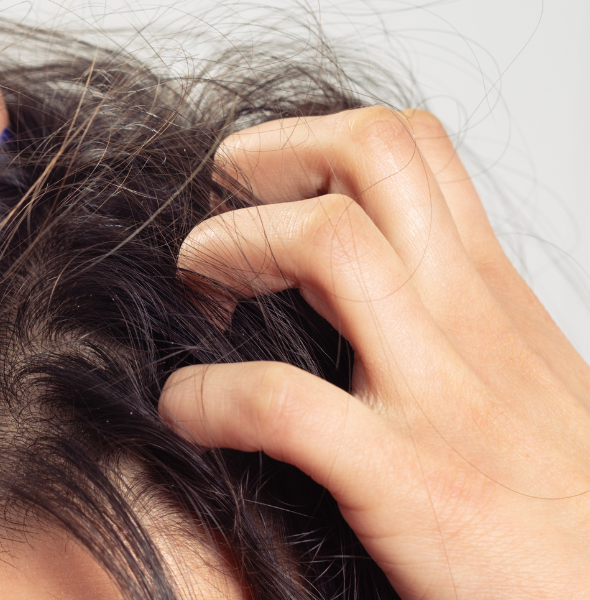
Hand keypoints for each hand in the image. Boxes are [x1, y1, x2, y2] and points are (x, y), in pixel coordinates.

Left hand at [161, 107, 589, 598]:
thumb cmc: (566, 501)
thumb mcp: (523, 376)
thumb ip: (450, 320)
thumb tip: (361, 295)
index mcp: (486, 292)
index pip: (409, 147)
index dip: (308, 141)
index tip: (254, 193)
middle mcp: (466, 319)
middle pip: (367, 153)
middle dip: (261, 163)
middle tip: (212, 224)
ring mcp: (439, 394)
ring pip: (326, 241)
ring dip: (228, 252)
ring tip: (196, 301)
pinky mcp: (407, 480)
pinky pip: (279, 403)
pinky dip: (207, 397)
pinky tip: (188, 412)